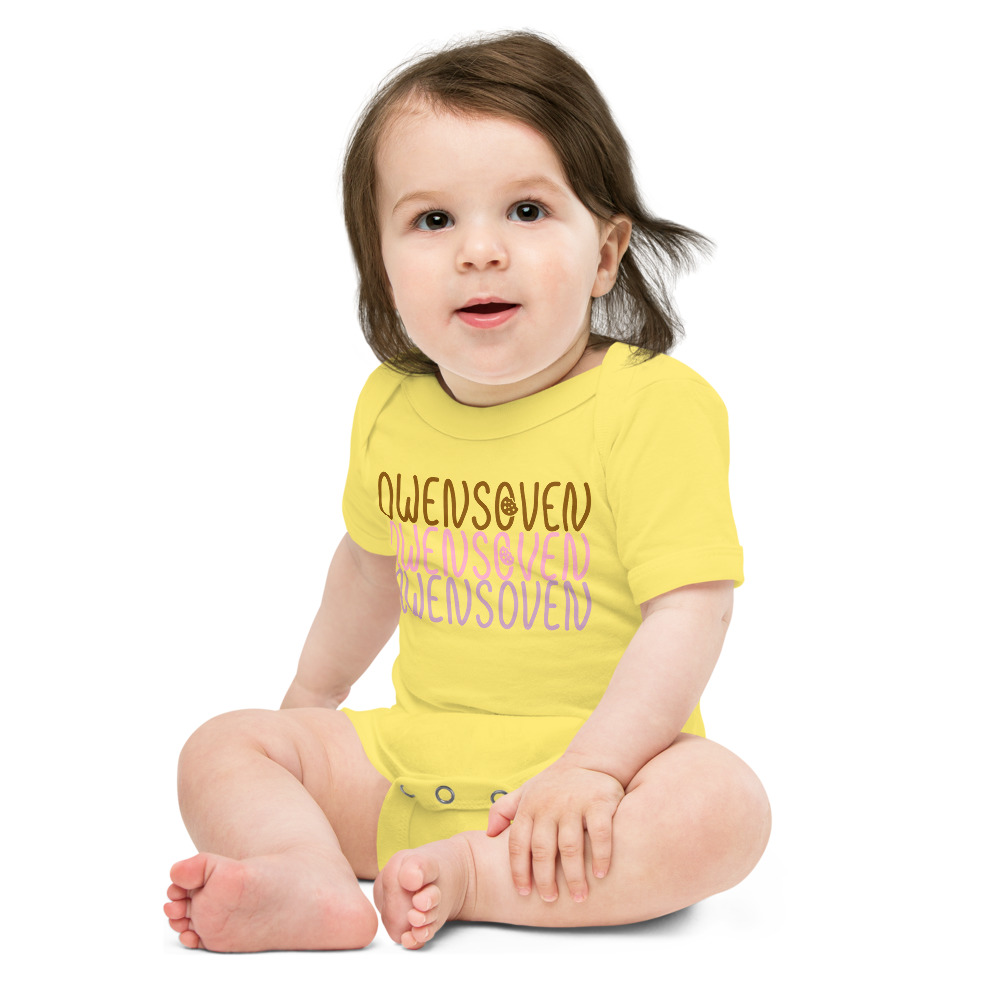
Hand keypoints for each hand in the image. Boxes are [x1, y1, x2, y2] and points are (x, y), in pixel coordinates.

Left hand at [486, 759, 623, 902]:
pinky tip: (599, 874)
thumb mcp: (525, 792)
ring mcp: (574, 804)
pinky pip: (600, 835)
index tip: (523, 892)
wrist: (590, 760)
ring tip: (578, 896)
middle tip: (550, 900)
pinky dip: (600, 856)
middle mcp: (549, 806)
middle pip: (542, 850)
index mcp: (529, 807)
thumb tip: (487, 834)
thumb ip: (504, 810)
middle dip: (545, 879)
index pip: (517, 844)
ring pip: (570, 847)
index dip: (518, 870)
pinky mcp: (599, 803)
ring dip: (574, 876)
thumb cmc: (554, 784)